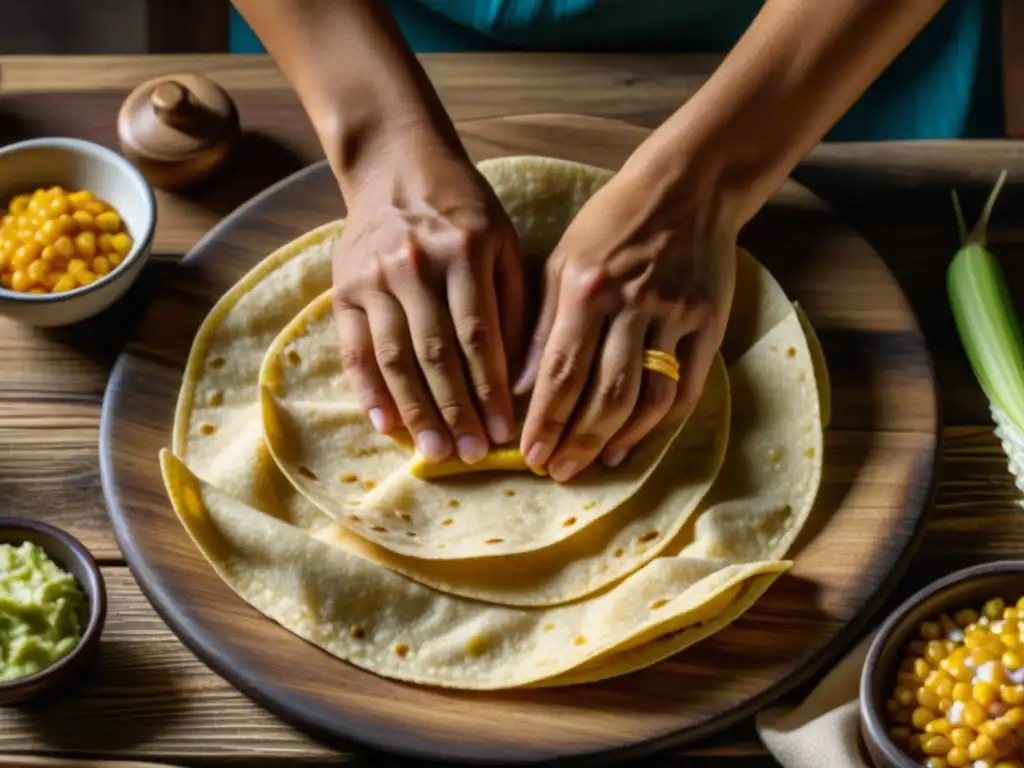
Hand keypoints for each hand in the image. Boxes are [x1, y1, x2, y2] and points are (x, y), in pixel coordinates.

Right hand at [332, 131, 522, 463]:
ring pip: (395, 357)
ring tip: (434, 451)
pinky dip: (368, 390)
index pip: (479, 335)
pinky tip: (385, 424)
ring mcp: (373, 277)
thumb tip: (522, 377)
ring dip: (415, 411)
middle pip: (436, 353)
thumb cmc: (462, 209)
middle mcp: (415, 264)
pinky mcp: (343, 288)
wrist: (396, 165)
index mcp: (464, 250)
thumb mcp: (501, 239)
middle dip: (457, 410)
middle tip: (472, 455)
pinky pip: (354, 349)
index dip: (491, 389)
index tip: (506, 430)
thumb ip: (511, 302)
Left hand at [515, 157, 736, 481]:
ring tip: (595, 463)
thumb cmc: (611, 224)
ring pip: (648, 398)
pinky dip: (660, 422)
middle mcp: (632, 304)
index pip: (561, 371)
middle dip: (578, 441)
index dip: (545, 421)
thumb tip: (517, 389)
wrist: (688, 187)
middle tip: (559, 472)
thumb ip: (542, 326)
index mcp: (586, 288)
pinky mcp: (709, 323)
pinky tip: (635, 439)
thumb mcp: (562, 262)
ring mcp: (676, 315)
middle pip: (605, 394)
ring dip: (619, 439)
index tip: (529, 457)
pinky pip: (686, 387)